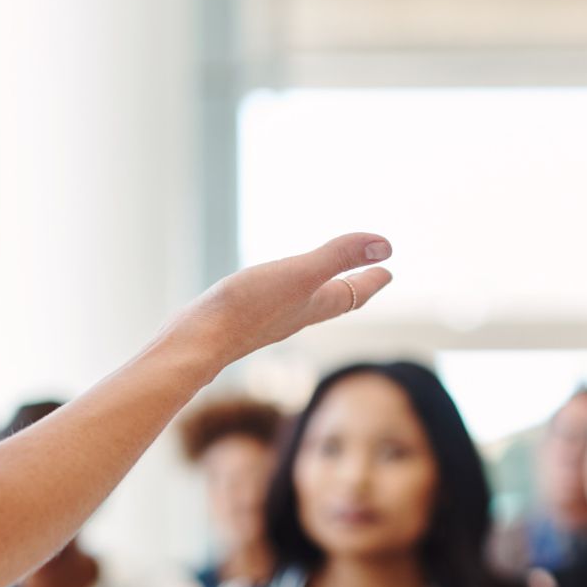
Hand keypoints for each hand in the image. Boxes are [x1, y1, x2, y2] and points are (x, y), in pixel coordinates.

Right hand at [172, 233, 392, 368]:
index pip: (353, 293)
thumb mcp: (300, 274)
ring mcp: (268, 318)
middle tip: (369, 275)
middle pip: (334, 300)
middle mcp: (295, 315)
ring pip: (305, 303)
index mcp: (314, 305)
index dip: (372, 279)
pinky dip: (287, 291)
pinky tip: (272, 288)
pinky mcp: (243, 317)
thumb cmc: (248, 307)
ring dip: (322, 290)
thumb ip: (338, 257)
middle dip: (353, 286)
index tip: (388, 270)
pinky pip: (275, 301)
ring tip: (326, 281)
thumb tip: (386, 246)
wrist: (198, 340)